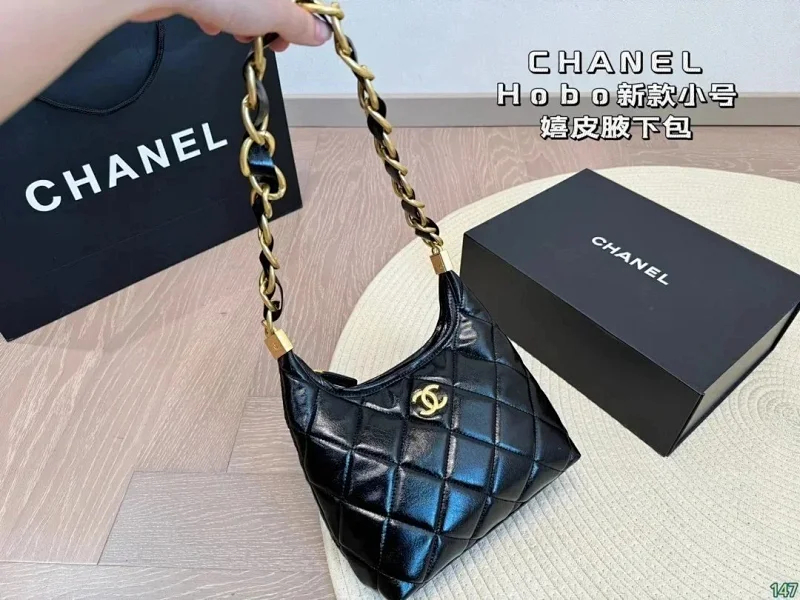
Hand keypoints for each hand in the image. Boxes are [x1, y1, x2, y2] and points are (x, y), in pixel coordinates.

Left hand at [133, 0, 331, 50]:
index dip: (302, 16)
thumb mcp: (274, 12)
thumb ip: (299, 24)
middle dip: (270, 22)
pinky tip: (212, 24)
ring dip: (243, 22)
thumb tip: (319, 33)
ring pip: (242, 1)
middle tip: (271, 40)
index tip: (299, 34)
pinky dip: (215, 14)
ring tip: (238, 33)